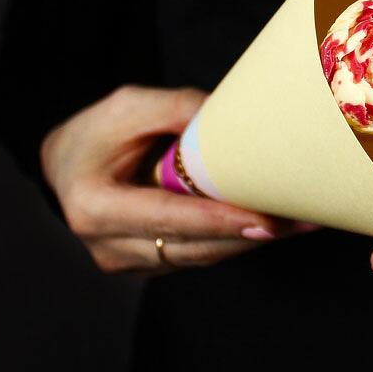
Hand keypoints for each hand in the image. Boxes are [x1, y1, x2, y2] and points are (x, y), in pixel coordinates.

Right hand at [40, 83, 315, 273]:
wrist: (67, 164)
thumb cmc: (96, 132)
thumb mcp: (129, 106)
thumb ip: (177, 109)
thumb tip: (234, 119)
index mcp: (95, 207)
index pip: (169, 218)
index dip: (220, 221)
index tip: (266, 222)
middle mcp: (109, 246)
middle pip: (195, 246)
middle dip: (253, 234)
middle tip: (305, 218)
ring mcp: (128, 262)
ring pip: (203, 256)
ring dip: (254, 240)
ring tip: (303, 221)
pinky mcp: (150, 264)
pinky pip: (200, 255)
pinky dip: (237, 239)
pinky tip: (275, 224)